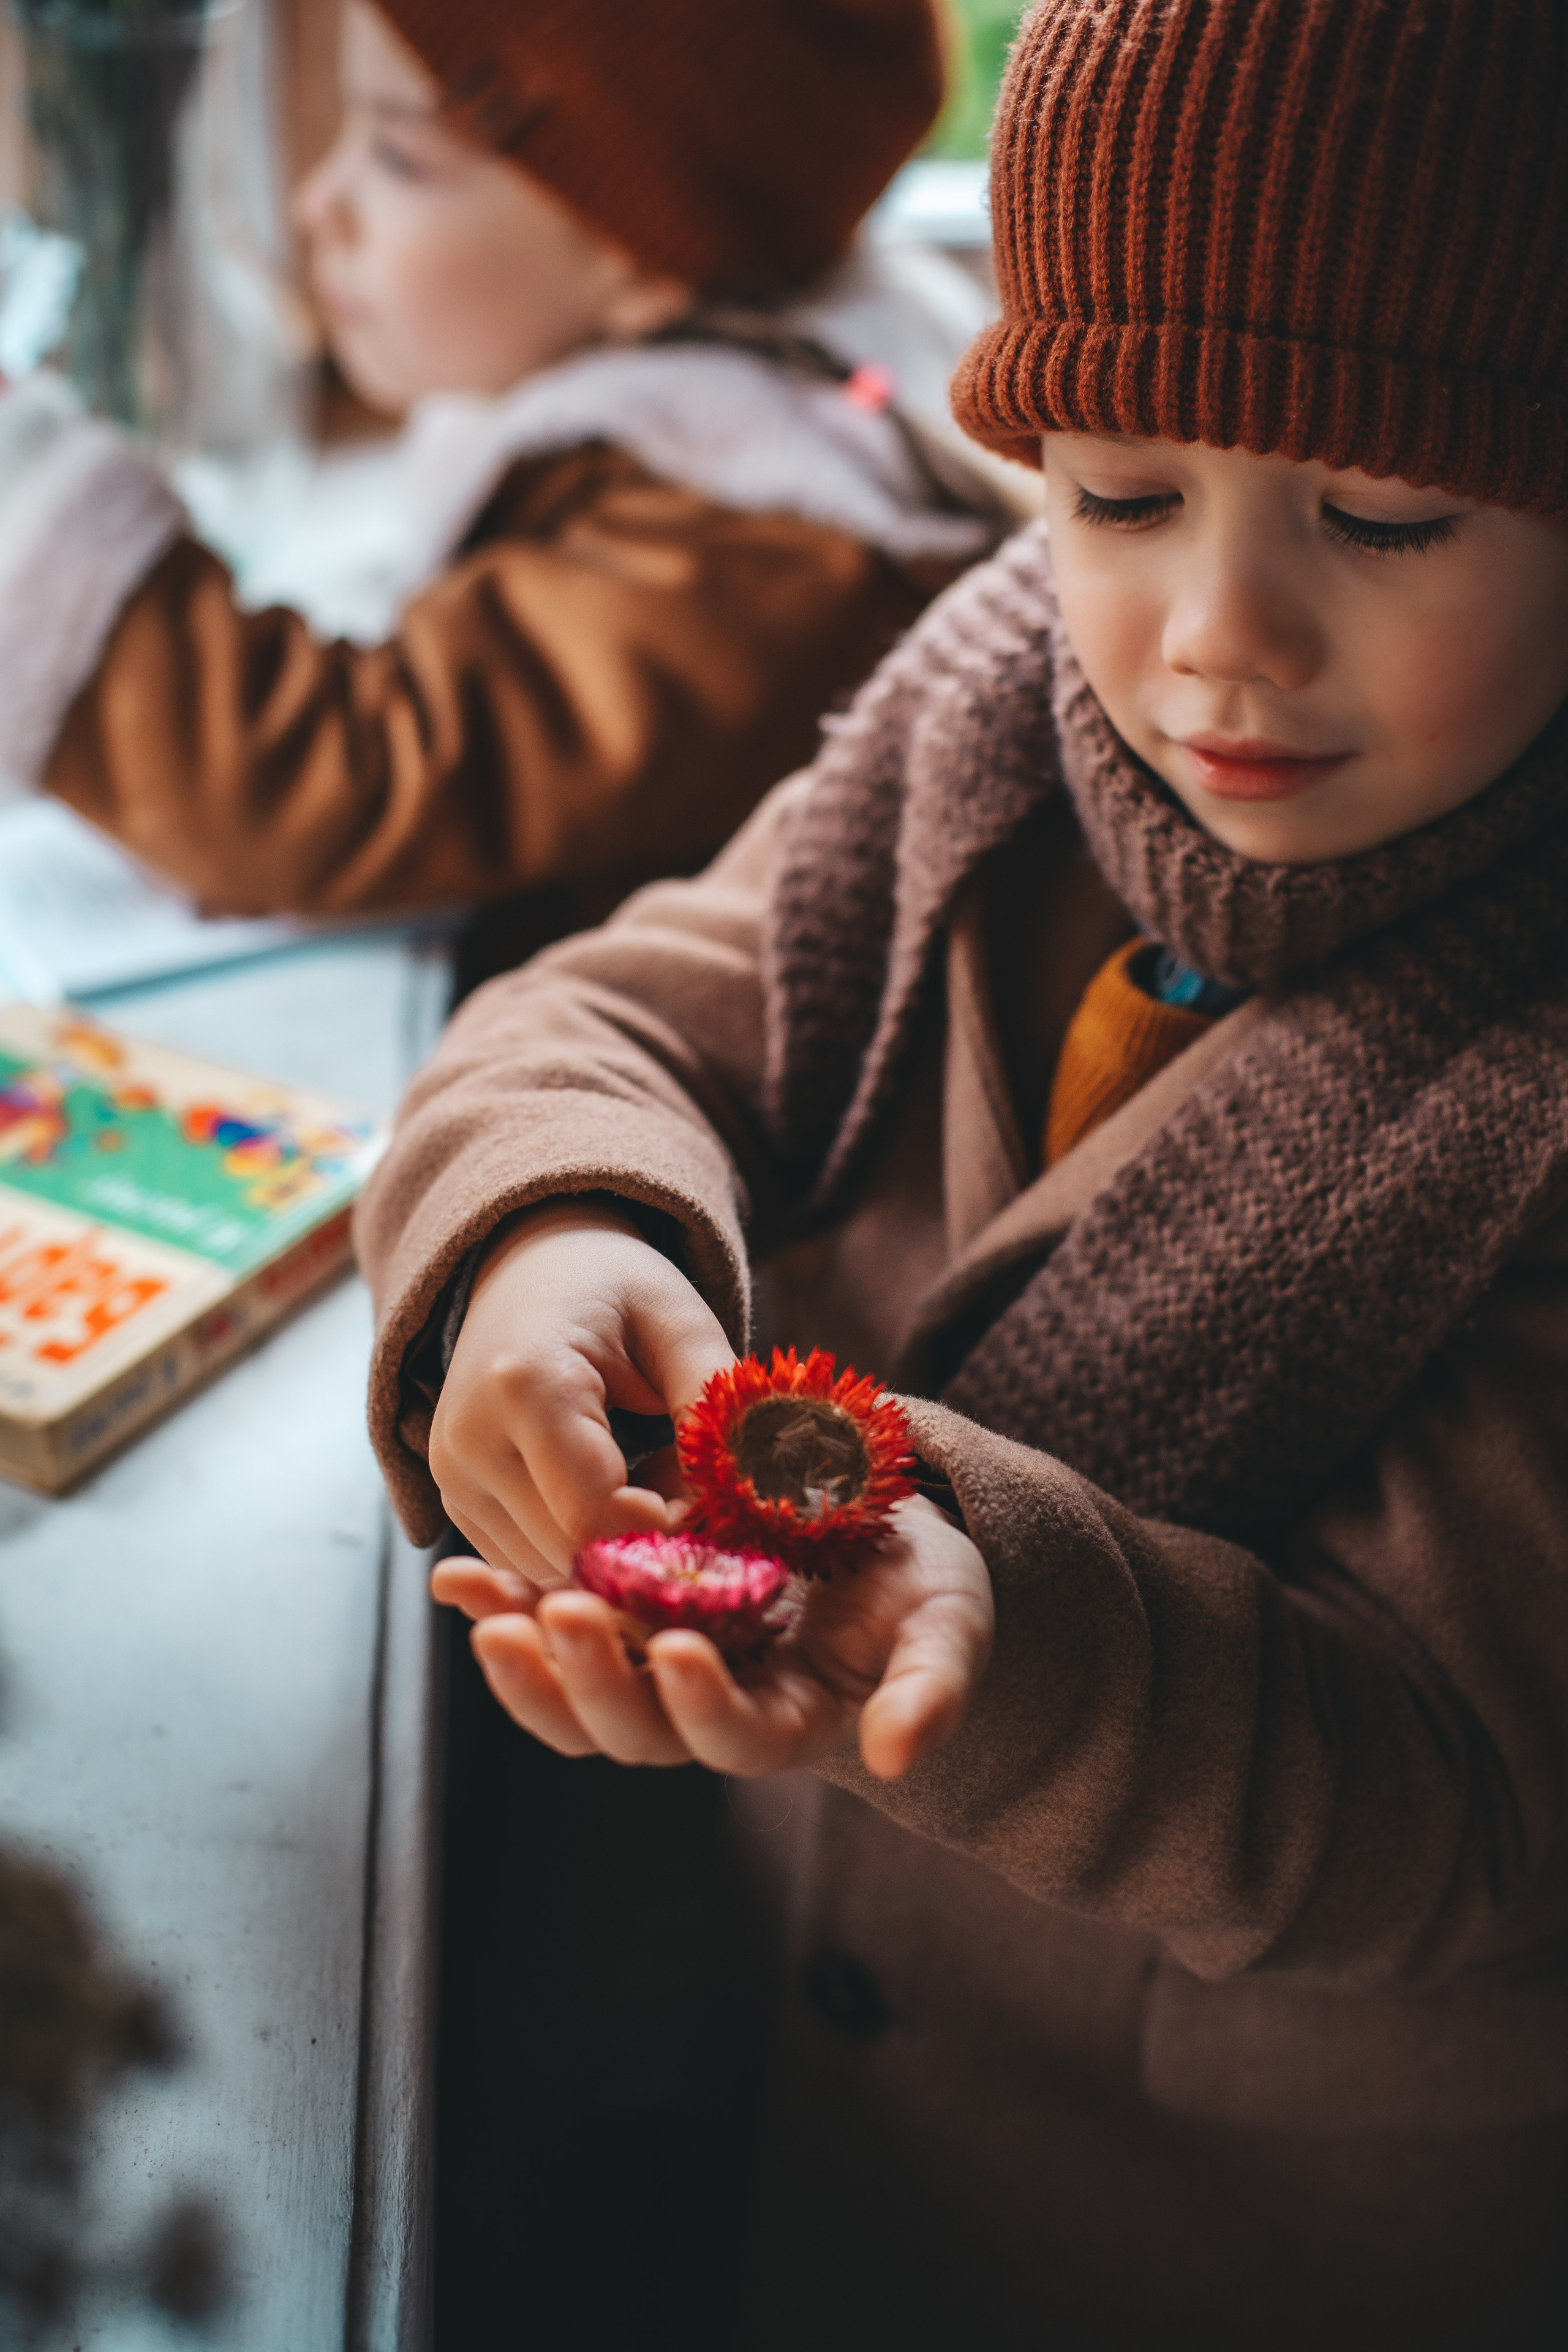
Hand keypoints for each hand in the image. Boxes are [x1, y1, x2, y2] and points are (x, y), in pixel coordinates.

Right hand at [428, 1198, 734, 1581]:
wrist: (530, 1268)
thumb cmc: (615, 1290)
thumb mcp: (680, 1324)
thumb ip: (713, 1407)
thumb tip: (740, 1497)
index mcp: (526, 1384)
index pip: (593, 1513)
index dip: (664, 1530)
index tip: (708, 1503)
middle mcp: (469, 1440)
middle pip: (568, 1551)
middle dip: (642, 1545)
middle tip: (689, 1493)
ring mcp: (452, 1477)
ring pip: (547, 1570)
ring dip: (610, 1552)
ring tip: (648, 1482)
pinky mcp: (455, 1502)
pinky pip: (526, 1563)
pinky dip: (577, 1550)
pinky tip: (608, 1496)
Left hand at [433, 1491, 993, 1780]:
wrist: (877, 1528)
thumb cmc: (922, 1584)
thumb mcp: (949, 1623)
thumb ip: (932, 1688)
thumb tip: (903, 1753)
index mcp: (788, 1723)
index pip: (734, 1739)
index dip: (704, 1704)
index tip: (681, 1647)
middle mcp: (710, 1709)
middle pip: (634, 1728)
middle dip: (592, 1679)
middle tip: (562, 1613)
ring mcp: (657, 1669)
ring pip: (576, 1696)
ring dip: (523, 1661)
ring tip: (478, 1606)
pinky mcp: (622, 1623)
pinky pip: (550, 1634)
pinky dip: (502, 1608)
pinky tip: (453, 1578)